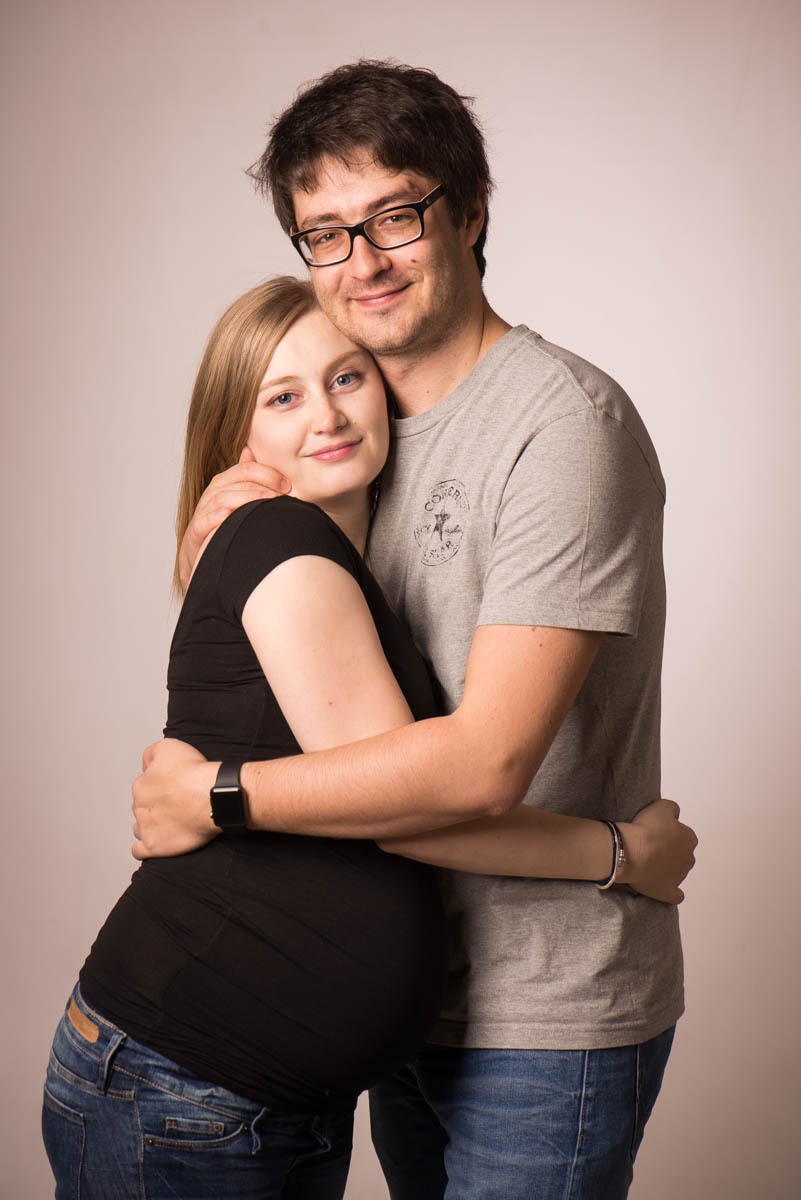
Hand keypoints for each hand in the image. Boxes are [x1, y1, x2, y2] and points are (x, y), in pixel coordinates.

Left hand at [132, 738, 218, 858]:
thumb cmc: (196, 773)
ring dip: (151, 825)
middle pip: (143, 807)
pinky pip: (139, 850)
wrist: (213, 796)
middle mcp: (140, 806)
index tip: (174, 788)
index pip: (143, 787)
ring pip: (140, 827)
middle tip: (177, 804)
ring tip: (171, 823)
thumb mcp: (169, 746)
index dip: (159, 786)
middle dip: (156, 806)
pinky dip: (145, 848)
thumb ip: (151, 754)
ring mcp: (145, 827)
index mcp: (141, 785)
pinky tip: (157, 841)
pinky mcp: (154, 846)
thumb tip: (146, 764)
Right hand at [178, 447, 289, 590]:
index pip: (245, 469)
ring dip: (247, 498)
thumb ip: (244, 478)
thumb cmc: (222, 528)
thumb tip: (249, 451)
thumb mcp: (235, 501)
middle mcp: (212, 495)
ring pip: (222, 498)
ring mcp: (203, 513)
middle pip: (236, 481)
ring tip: (267, 502)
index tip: (288, 484)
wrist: (199, 558)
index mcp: (224, 485)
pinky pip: (204, 522)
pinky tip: (231, 515)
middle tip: (284, 494)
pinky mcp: (195, 533)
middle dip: (262, 485)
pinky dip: (217, 517)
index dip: (267, 473)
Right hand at [618, 799, 697, 903]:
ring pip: (677, 872)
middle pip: (681, 854)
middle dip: (670, 852)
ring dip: (667, 869)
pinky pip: (675, 895)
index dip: (669, 833)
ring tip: (648, 864)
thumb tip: (675, 815)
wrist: (632, 852)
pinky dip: (671, 892)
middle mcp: (689, 858)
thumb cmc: (646, 828)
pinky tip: (663, 887)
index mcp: (689, 838)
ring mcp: (680, 877)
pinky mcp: (669, 892)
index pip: (683, 835)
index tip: (656, 833)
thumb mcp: (662, 806)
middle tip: (651, 847)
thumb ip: (673, 809)